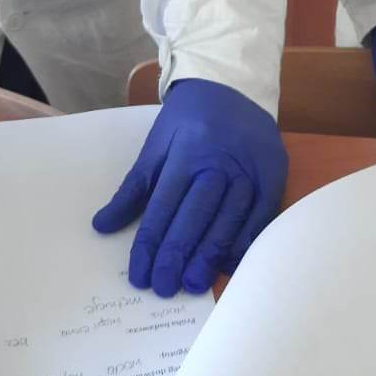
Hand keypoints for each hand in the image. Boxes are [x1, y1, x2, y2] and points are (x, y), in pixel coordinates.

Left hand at [92, 78, 287, 296]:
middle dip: (178, 255)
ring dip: (210, 256)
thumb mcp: (156, 145)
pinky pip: (261, 217)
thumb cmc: (189, 120)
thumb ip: (133, 188)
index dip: (150, 245)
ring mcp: (250, 169)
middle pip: (196, 217)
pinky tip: (228, 265)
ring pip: (229, 221)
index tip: (140, 276)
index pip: (164, 207)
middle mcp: (219, 161)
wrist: (233, 87)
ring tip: (192, 285)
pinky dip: (244, 243)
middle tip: (164, 288)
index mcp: (186, 152)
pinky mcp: (274, 175)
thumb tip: (102, 226)